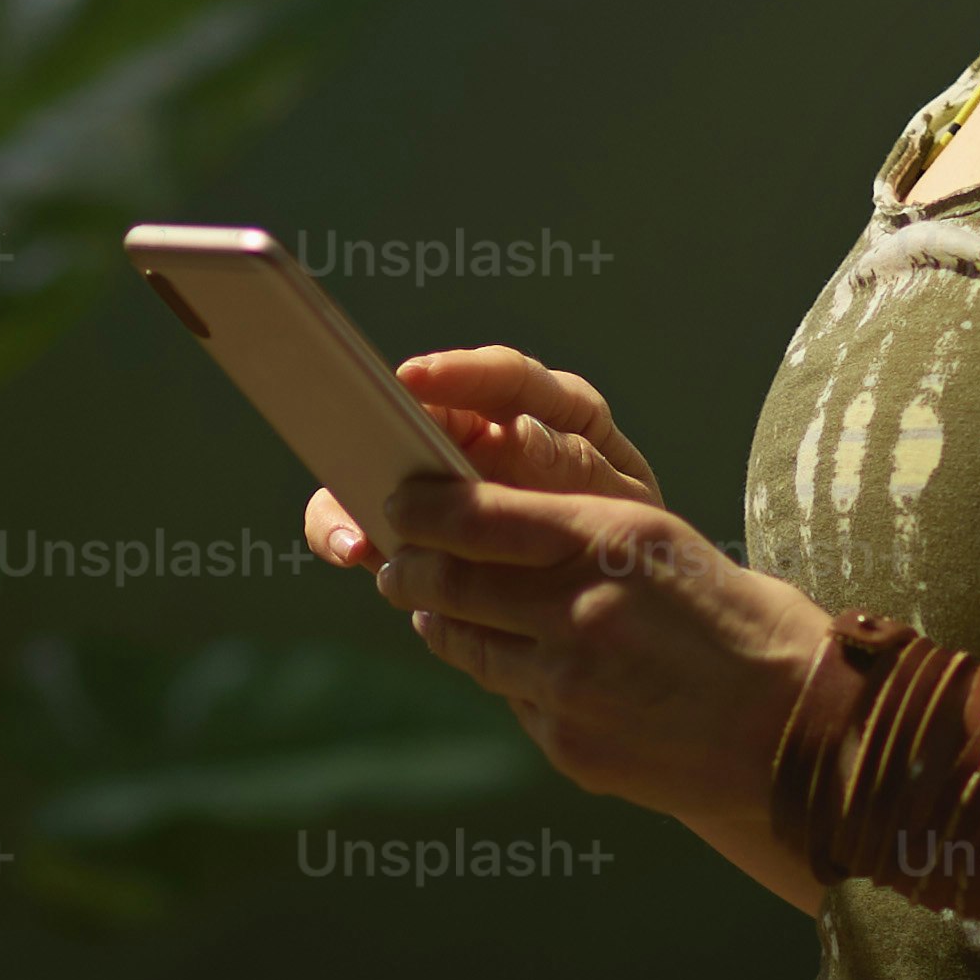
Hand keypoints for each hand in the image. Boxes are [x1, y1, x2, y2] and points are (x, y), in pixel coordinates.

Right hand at [300, 347, 659, 566]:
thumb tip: (521, 432)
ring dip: (358, 488)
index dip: (459, 373)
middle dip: (385, 423)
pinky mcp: (416, 523)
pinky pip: (369, 515)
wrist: (622, 607)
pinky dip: (352, 530)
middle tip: (356, 437)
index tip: (415, 378)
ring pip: (383, 463)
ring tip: (352, 521)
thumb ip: (580, 469)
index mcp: (555, 412)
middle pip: (424, 413)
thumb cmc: (627, 543)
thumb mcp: (620, 504)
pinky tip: (352, 552)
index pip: (506, 377)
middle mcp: (492, 431)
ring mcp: (446, 478)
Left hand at [312, 391, 831, 839]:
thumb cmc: (745, 624)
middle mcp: (579, 611)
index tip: (401, 502)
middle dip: (409, 569)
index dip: (423, 509)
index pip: (476, 516)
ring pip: (468, 649)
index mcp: (609, 542)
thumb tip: (493, 526)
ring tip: (432, 613)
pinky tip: (517, 668)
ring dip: (441, 625)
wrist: (805, 730)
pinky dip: (505, 680)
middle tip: (396, 562)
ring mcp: (569, 686)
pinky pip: (513, 702)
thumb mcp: (667, 546)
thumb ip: (579, 534)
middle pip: (450, 584)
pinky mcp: (569, 746)